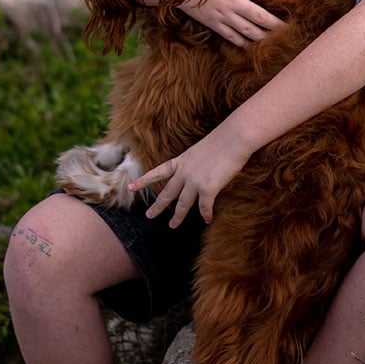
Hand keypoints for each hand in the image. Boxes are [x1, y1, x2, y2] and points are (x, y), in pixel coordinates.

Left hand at [128, 129, 250, 227]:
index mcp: (181, 161)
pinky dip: (206, 214)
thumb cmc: (223, 140)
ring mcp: (194, 181)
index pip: (158, 172)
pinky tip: (207, 220)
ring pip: (182, 204)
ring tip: (172, 226)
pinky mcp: (207, 189)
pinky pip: (204, 207)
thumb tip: (199, 176)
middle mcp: (184, 172)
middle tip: (149, 216)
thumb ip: (197, 165)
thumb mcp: (202, 151)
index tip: (131, 187)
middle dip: (158, 206)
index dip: (144, 181)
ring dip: (177, 217)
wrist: (233, 138)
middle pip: (167, 193)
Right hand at [182, 0, 297, 45]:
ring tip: (278, 41)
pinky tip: (255, 46)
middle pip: (262, 18)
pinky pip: (233, 38)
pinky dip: (245, 44)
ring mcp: (224, 16)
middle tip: (293, 30)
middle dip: (279, 25)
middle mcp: (234, 2)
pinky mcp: (215, 25)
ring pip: (250, 32)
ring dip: (265, 37)